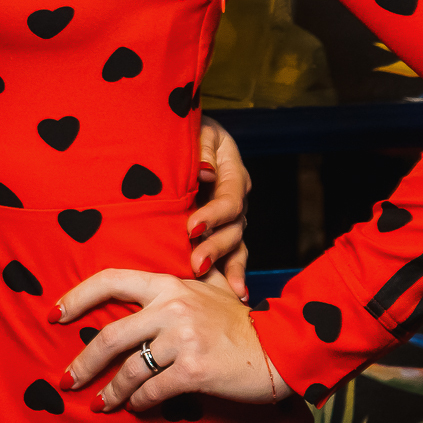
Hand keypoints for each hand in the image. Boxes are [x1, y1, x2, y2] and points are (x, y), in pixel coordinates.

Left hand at [52, 269, 285, 411]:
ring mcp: (183, 338)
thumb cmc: (239, 322)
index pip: (111, 280)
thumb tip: (140, 292)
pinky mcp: (194, 370)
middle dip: (83, 362)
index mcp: (168, 284)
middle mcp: (171, 307)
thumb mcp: (207, 290)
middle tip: (67, 380)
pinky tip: (135, 407)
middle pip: (110, 335)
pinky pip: (154, 390)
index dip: (78, 296)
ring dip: (111, 392)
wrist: (279, 348)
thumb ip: (176, 287)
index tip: (55, 314)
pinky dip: (140, 402)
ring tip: (101, 403)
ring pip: (130, 369)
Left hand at [191, 116, 251, 298]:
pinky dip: (233, 273)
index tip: (191, 227)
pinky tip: (236, 293)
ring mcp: (232, 218)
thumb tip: (206, 169)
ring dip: (222, 264)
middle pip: (233, 227)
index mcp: (233, 172)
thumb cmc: (189, 130)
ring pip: (234, 244)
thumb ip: (203, 147)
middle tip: (195, 263)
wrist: (185, 136)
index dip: (213, 215)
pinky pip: (232, 255)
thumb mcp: (198, 129)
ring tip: (207, 280)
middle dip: (215, 246)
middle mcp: (237, 198)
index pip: (230, 199)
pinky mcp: (222, 231)